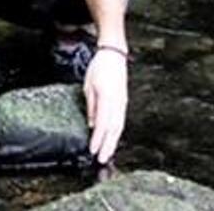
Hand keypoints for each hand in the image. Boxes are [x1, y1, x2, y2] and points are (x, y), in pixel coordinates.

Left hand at [85, 46, 127, 163]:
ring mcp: (122, 102)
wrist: (114, 54)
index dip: (98, 139)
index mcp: (107, 97)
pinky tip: (113, 139)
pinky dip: (116, 132)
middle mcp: (117, 102)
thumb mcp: (89, 85)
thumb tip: (92, 124)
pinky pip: (121, 120)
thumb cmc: (100, 67)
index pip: (102, 123)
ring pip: (119, 126)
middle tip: (102, 159)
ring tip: (108, 153)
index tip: (92, 150)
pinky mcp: (124, 101)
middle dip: (107, 146)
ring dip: (113, 142)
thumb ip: (91, 106)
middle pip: (113, 129)